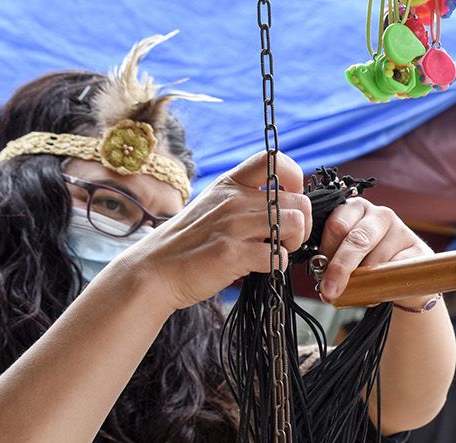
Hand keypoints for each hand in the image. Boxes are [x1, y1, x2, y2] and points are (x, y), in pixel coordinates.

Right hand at [119, 151, 312, 312]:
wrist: (154, 269)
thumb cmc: (188, 242)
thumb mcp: (212, 206)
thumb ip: (242, 199)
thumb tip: (281, 202)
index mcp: (229, 184)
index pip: (274, 160)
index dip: (294, 179)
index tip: (289, 201)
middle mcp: (233, 199)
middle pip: (297, 200)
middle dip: (301, 224)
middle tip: (285, 239)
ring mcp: (233, 225)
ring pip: (295, 224)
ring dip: (292, 243)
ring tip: (274, 251)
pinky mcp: (232, 253)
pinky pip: (278, 255)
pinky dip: (277, 266)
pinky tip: (261, 267)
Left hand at [314, 199, 430, 303]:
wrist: (405, 279)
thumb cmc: (370, 266)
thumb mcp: (348, 259)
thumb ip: (333, 262)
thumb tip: (322, 282)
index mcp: (356, 209)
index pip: (337, 225)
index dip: (326, 252)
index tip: (320, 273)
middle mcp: (379, 214)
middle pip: (356, 239)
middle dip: (340, 268)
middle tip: (330, 291)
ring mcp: (402, 229)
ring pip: (375, 259)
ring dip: (364, 280)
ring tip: (363, 291)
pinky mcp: (418, 249)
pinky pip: (395, 270)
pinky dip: (384, 285)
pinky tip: (381, 290)